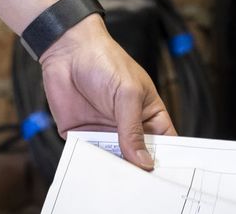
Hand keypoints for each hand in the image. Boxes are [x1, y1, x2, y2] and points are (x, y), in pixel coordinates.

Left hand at [38, 16, 175, 169]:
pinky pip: (88, 158)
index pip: (164, 144)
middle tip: (142, 186)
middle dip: (140, 172)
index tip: (168, 177)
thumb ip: (133, 129)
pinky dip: (91, 166)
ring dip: (116, 172)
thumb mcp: (127, 93)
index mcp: (148, 115)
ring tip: (119, 182)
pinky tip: (95, 171)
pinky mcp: (81, 136)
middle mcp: (128, 127)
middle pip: (139, 159)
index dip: (168, 160)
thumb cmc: (104, 60)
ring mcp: (105, 132)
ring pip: (114, 163)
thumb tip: (144, 162)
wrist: (66, 49)